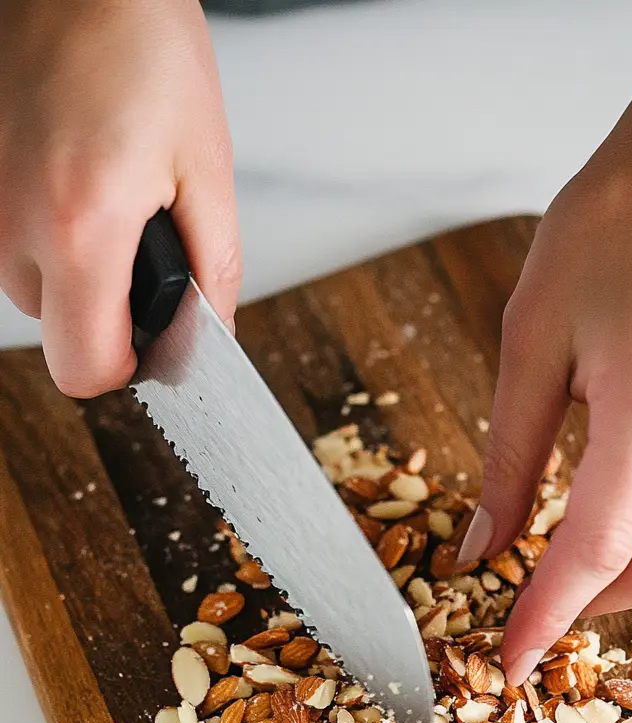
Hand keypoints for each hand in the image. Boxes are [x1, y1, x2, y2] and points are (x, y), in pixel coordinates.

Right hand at [0, 0, 239, 397]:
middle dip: (108, 309)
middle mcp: (10, 226)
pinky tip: (77, 177)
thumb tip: (211, 333)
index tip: (156, 338)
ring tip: (110, 192)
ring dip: (77, 265)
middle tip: (143, 240)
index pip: (86, 368)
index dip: (128, 365)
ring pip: (33, 289)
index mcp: (78, 230)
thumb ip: (213, 269)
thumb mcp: (205, 168)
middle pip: (60, 334)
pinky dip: (48, 230)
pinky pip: (12, 242)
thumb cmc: (139, 46)